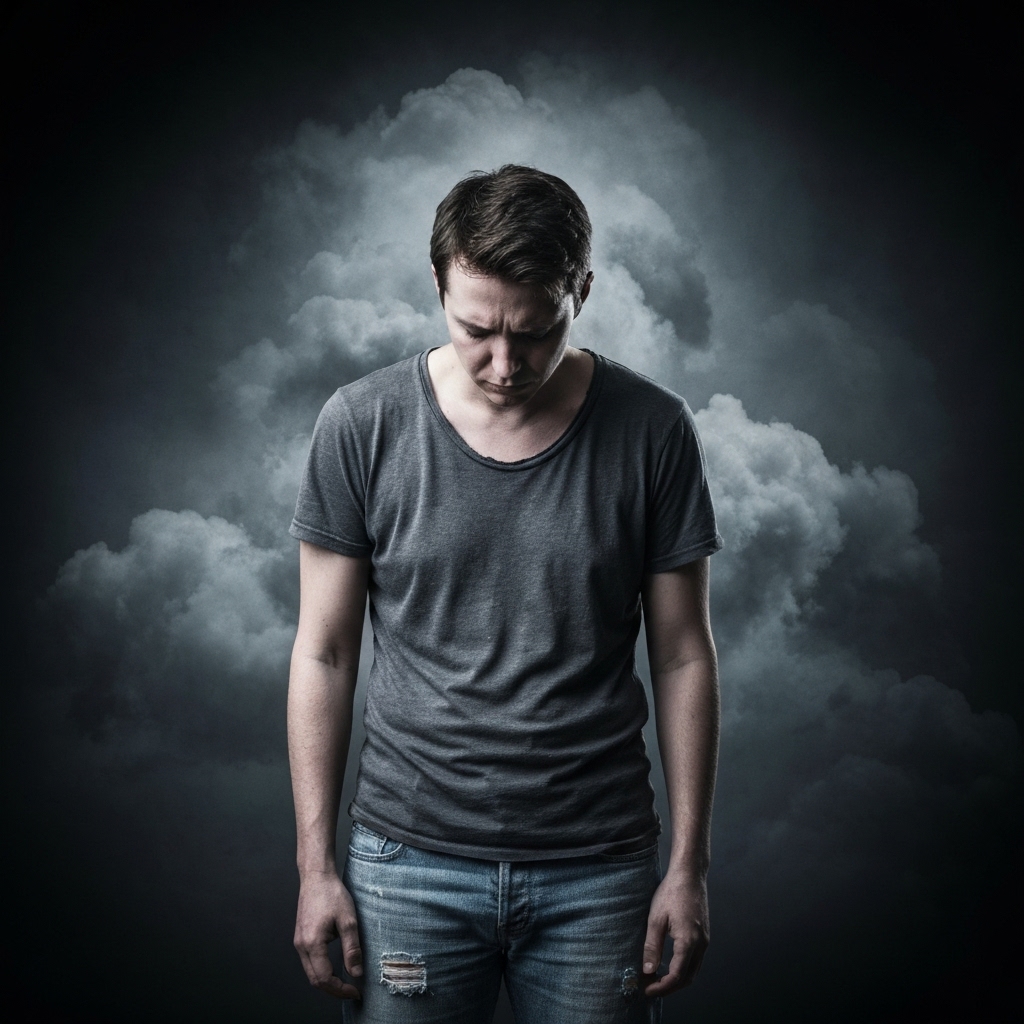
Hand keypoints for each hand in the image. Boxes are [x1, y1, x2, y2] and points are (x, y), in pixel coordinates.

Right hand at [293, 870, 362, 998]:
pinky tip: (335, 968)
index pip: (325, 978)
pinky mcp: (300, 938)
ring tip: (346, 982)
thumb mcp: (348, 921)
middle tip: (352, 991)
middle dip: (334, 990)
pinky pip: (309, 962)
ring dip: (327, 981)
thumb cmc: (332, 894)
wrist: (316, 876)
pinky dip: (321, 971)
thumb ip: (352, 949)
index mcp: (312, 944)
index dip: (340, 989)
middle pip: (315, 980)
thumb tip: (356, 973)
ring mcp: (298, 942)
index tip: (356, 991)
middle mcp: (301, 946)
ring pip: (311, 972)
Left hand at [642, 869, 709, 997]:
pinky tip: (668, 964)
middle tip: (650, 988)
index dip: (661, 987)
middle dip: (669, 988)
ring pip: (693, 970)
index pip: (677, 976)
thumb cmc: (671, 892)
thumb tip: (648, 971)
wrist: (689, 875)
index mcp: (688, 941)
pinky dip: (683, 968)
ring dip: (677, 979)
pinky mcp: (704, 935)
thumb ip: (652, 947)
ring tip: (657, 979)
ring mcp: (705, 940)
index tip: (646, 990)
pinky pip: (696, 959)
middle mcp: (701, 944)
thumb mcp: (656, 919)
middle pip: (688, 978)